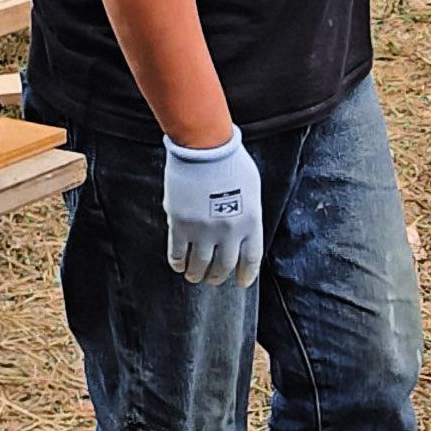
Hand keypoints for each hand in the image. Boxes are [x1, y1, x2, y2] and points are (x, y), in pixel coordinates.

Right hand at [163, 131, 262, 286]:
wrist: (205, 148)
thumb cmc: (230, 161)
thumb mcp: (251, 189)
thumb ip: (247, 211)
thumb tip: (240, 228)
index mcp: (250, 221)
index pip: (251, 258)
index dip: (246, 274)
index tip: (242, 282)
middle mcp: (229, 231)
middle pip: (224, 265)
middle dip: (219, 276)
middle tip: (214, 280)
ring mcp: (204, 230)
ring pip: (200, 264)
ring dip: (197, 274)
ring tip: (194, 277)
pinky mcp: (181, 225)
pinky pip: (178, 253)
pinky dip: (178, 263)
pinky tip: (179, 266)